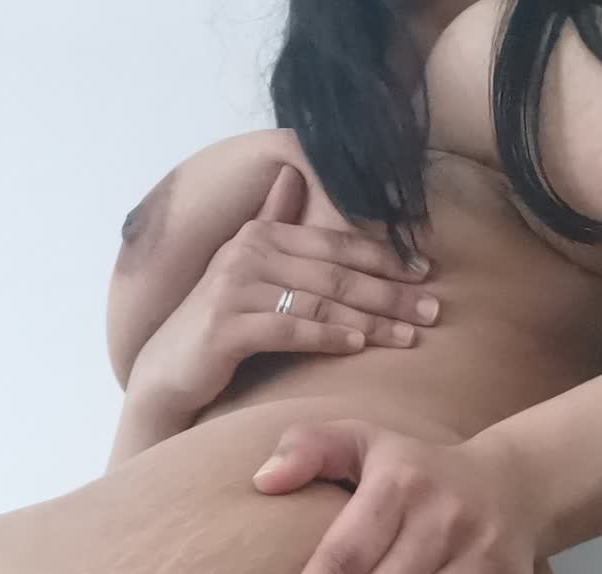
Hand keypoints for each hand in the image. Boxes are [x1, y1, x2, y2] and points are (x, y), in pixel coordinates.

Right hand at [125, 164, 438, 423]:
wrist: (168, 370)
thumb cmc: (218, 325)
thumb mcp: (247, 271)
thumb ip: (273, 224)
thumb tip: (293, 174)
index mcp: (261, 234)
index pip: (335, 244)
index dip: (384, 258)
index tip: (425, 273)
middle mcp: (248, 252)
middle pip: (335, 273)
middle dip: (389, 292)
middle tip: (433, 309)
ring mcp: (235, 288)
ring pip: (319, 302)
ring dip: (371, 320)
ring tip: (409, 335)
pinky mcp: (227, 326)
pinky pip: (291, 329)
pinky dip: (329, 337)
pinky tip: (360, 346)